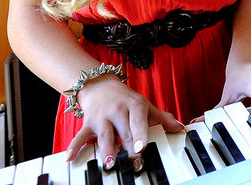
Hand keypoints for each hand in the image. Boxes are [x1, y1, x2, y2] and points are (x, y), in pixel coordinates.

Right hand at [65, 76, 183, 169]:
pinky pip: (80, 136)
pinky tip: (70, 158)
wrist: (100, 85)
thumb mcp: (145, 105)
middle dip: (128, 149)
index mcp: (135, 106)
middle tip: (134, 164)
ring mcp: (102, 118)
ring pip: (104, 136)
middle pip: (124, 133)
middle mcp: (118, 111)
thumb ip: (162, 118)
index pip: (138, 121)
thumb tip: (180, 128)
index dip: (140, 133)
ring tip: (109, 164)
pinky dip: (74, 147)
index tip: (142, 146)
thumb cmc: (127, 99)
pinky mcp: (87, 124)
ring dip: (106, 151)